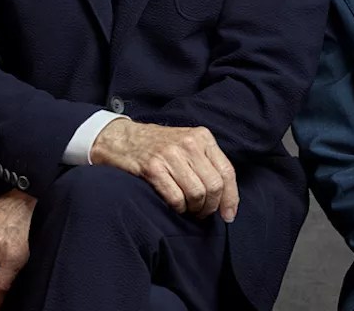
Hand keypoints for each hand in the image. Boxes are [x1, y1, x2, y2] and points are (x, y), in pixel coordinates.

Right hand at [90, 118, 238, 221]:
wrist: (122, 139)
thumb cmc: (158, 147)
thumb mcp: (188, 144)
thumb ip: (207, 163)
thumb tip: (227, 198)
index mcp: (202, 137)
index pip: (226, 171)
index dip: (231, 198)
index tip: (228, 215)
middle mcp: (189, 144)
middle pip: (214, 185)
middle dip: (211, 206)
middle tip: (203, 213)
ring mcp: (170, 155)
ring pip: (196, 193)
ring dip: (194, 209)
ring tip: (189, 210)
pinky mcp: (153, 168)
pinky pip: (176, 198)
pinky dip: (179, 208)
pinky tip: (175, 207)